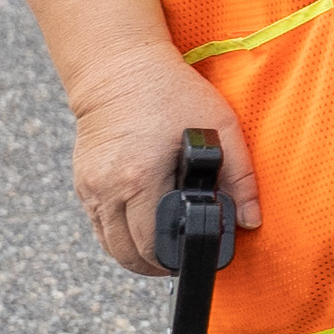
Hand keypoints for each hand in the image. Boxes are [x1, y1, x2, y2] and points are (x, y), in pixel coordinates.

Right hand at [65, 54, 256, 274]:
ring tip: (163, 253)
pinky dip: (118, 235)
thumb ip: (240, 177)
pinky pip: (98, 225)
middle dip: (154, 265)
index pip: (152, 244)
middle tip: (180, 263)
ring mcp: (90, 187)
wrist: (119, 68)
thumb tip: (251, 220)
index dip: (174, 260)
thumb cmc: (172, 93)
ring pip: (109, 245)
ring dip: (134, 255)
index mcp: (139, 178)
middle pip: (126, 253)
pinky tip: (141, 232)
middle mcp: (107, 187)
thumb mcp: (220, 128)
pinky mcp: (82, 182)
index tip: (193, 261)